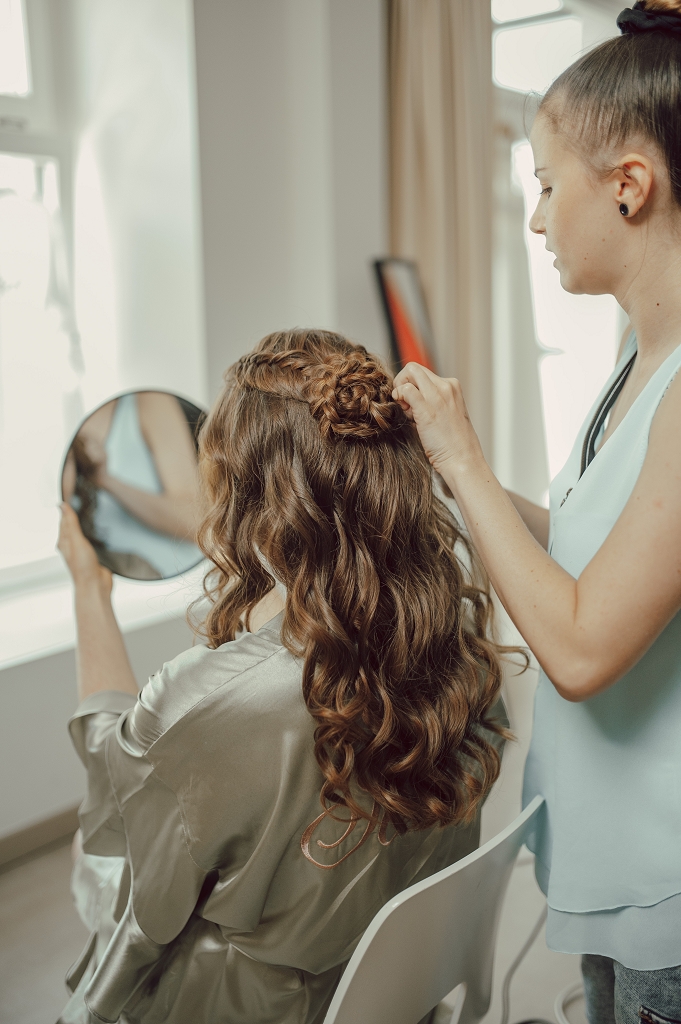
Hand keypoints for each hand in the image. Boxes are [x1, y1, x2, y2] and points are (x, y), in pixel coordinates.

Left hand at [58, 503, 111, 593]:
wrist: (95, 585)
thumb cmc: (83, 567)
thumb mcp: (76, 541)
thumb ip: (71, 523)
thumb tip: (63, 507)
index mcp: (64, 541)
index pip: (64, 521)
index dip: (66, 509)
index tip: (69, 497)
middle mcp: (72, 546)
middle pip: (72, 527)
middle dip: (74, 516)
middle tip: (77, 503)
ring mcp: (82, 550)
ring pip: (82, 534)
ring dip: (84, 525)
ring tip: (87, 514)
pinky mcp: (93, 555)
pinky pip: (92, 541)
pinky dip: (94, 535)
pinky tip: (98, 532)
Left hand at [392, 363, 484, 477]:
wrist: (462, 461)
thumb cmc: (454, 444)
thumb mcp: (447, 415)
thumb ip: (432, 402)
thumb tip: (410, 399)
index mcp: (453, 387)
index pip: (423, 373)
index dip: (412, 385)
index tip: (412, 404)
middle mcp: (446, 387)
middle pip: (414, 368)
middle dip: (403, 383)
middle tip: (405, 405)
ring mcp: (438, 396)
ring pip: (409, 371)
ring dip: (401, 389)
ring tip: (408, 411)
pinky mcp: (427, 409)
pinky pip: (406, 389)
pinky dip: (399, 396)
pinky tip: (405, 412)